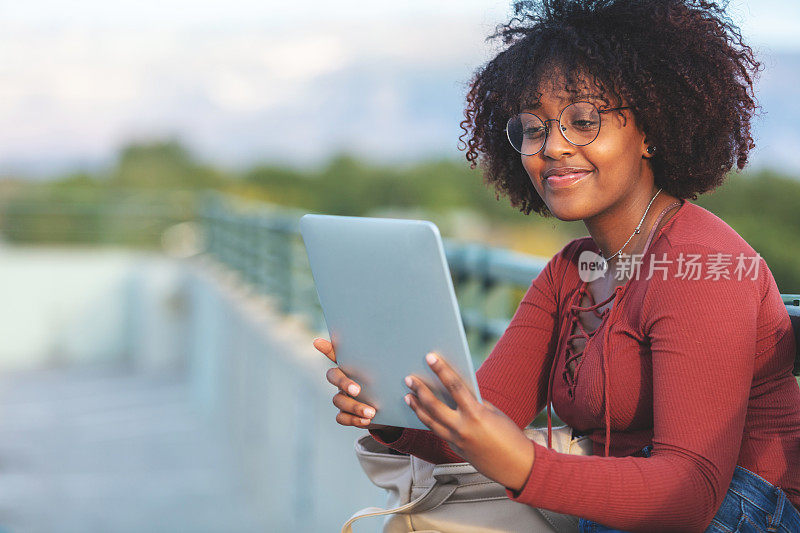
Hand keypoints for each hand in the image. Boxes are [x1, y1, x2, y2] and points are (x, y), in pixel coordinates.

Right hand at [313, 338, 401, 437]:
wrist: (393, 410)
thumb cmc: (389, 385)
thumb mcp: (391, 372)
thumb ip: (392, 361)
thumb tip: (410, 347)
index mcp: (353, 366)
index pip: (335, 353)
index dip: (326, 348)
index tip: (317, 341)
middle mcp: (344, 380)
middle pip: (333, 376)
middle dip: (343, 382)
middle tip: (357, 390)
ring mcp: (343, 397)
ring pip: (338, 400)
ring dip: (354, 406)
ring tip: (371, 412)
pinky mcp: (346, 414)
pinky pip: (341, 417)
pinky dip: (353, 419)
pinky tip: (367, 420)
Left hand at [404, 352, 534, 491]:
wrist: (516, 467)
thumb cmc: (509, 435)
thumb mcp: (493, 413)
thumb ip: (474, 402)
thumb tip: (455, 391)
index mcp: (476, 414)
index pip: (454, 387)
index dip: (441, 370)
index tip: (430, 357)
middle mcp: (462, 428)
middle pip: (434, 406)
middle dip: (420, 390)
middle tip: (409, 379)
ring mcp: (456, 441)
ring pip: (429, 421)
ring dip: (417, 407)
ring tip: (408, 396)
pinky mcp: (454, 449)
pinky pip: (437, 432)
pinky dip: (428, 420)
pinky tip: (422, 412)